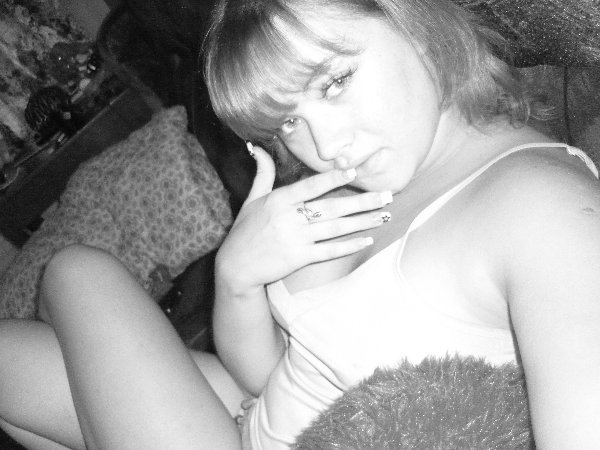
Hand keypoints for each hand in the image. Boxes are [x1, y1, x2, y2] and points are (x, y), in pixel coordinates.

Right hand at [216, 145, 391, 293]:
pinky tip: (367, 240)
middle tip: (387, 196)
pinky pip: (329, 251)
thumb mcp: (251, 199)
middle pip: (332, 208)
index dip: (333, 179)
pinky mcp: (299, 258)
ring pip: (335, 229)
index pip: (311, 186)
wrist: (235, 267)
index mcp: (279, 200)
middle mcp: (289, 218)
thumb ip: (262, 174)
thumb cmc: (245, 231)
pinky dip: (348, 246)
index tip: (354, 171)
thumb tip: (257, 148)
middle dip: (362, 202)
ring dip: (362, 222)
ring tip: (384, 216)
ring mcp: (295, 239)